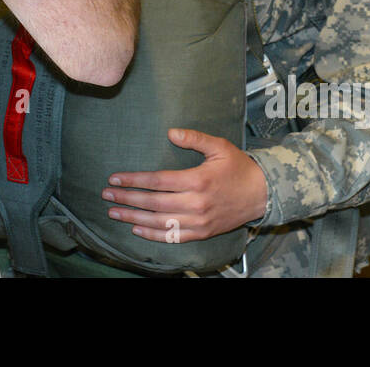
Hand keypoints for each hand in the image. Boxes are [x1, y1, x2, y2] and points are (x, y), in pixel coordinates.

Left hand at [102, 129, 267, 242]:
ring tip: (114, 213)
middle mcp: (196, 203)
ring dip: (134, 219)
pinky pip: (174, 237)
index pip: (158, 181)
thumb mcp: (219, 146)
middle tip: (106, 195)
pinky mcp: (203, 233)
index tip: (115, 178)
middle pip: (154, 203)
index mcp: (198, 180)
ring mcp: (199, 221)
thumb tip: (170, 133)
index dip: (134, 180)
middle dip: (127, 199)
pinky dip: (154, 235)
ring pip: (160, 222)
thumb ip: (194, 139)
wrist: (263, 194)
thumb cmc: (239, 167)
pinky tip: (137, 230)